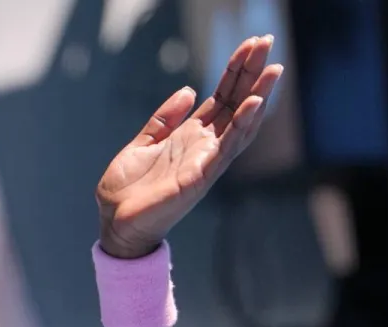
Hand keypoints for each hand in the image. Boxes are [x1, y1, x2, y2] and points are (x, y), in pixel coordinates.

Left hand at [96, 35, 283, 258]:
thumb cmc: (127, 191)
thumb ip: (164, 119)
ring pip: (239, 125)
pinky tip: (253, 104)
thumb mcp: (142, 143)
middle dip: (252, 73)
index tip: (252, 44)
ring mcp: (204, 162)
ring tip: (272, 70)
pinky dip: (241, 126)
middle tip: (267, 42)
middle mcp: (204, 147)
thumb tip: (189, 90)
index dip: (236, 71)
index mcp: (191, 136)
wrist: (115, 224)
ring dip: (257, 97)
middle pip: (235, 104)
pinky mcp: (198, 178)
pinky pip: (225, 149)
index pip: (222, 97)